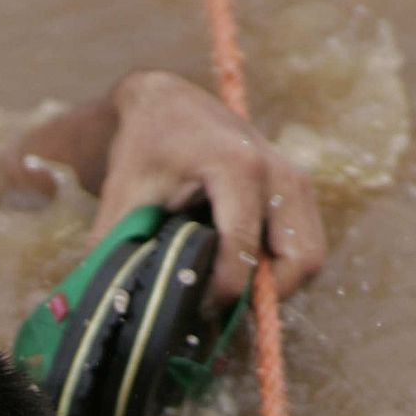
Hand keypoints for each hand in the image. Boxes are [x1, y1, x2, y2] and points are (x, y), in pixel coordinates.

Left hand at [2, 70, 325, 306]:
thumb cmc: (144, 150)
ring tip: (227, 294)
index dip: (221, 292)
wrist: (169, 103)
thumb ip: (117, 247)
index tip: (193, 309)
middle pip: (298, 261)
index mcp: (237, 167)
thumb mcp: (123, 195)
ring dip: (274, 288)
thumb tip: (106, 304)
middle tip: (219, 311)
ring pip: (309, 258)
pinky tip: (238, 273)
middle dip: (263, 298)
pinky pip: (304, 246)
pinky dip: (278, 270)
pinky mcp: (298, 190)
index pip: (243, 249)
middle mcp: (279, 171)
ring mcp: (296, 180)